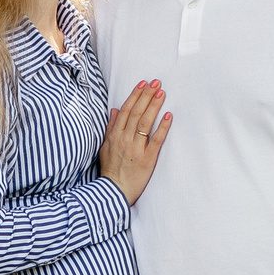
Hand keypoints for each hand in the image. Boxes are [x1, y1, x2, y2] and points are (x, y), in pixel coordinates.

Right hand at [98, 81, 171, 204]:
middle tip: (156, 83)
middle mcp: (124, 140)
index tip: (143, 84)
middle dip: (146, 95)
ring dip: (153, 106)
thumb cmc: (110, 170)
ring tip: (161, 93)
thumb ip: (110, 128)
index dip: (135, 96)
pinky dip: (162, 127)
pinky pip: (156, 141)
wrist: (113, 191)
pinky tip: (168, 116)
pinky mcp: (147, 159)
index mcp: (114, 136)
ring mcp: (136, 149)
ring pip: (145, 123)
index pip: (125, 111)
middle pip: (136, 113)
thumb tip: (114, 110)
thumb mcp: (105, 147)